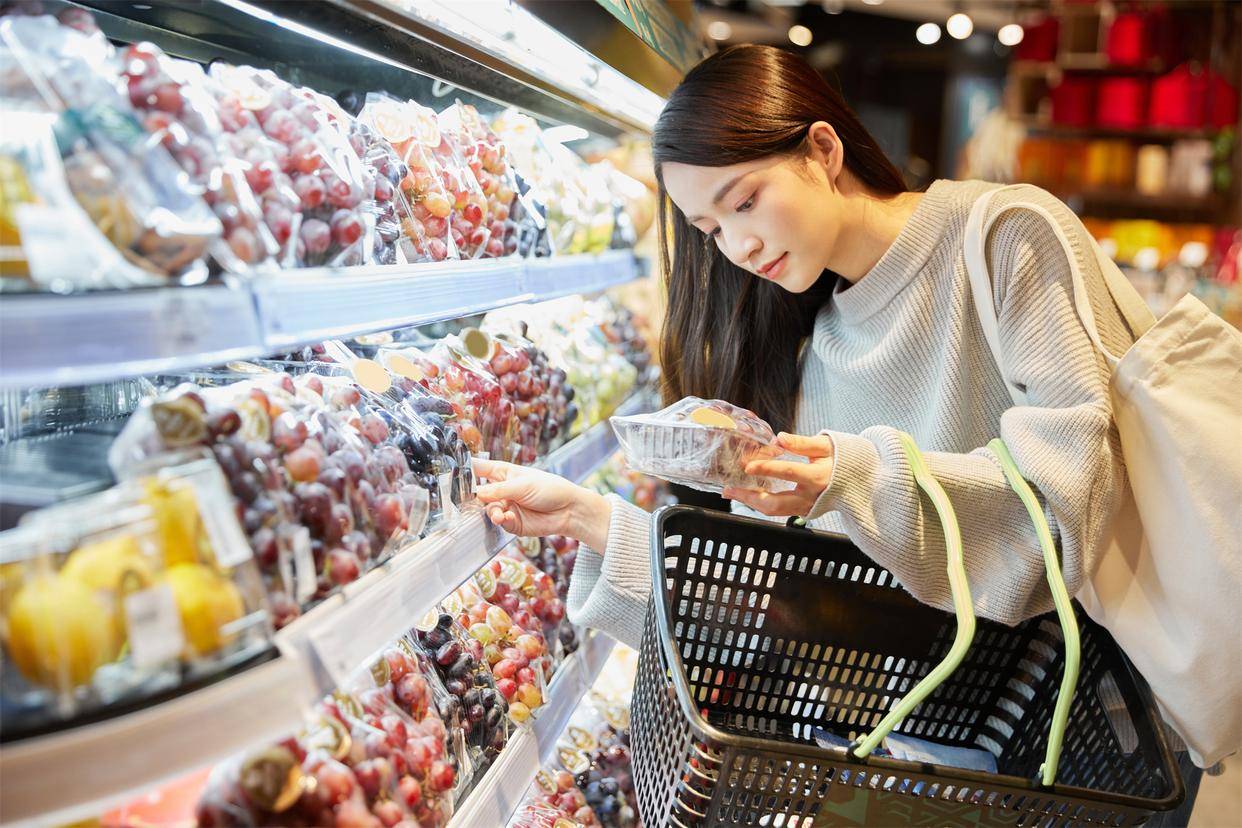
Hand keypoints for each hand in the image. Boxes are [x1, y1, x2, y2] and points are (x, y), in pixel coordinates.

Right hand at [473, 458, 611, 550]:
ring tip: (501, 513)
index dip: (464, 470)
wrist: (569, 510)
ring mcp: (505, 507)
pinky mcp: (511, 523)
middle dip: (473, 498)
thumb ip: (498, 491)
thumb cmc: (549, 488)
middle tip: (470, 501)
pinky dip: (501, 521)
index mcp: (501, 473)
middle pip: (476, 493)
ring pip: (486, 510)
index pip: (477, 468)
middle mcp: (500, 490)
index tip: (449, 473)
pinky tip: (508, 518)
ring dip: (492, 512)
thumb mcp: (522, 484)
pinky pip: (498, 523)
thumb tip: (476, 495)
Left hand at [722, 432, 834, 516]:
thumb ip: (802, 443)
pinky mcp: (802, 512)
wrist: (860, 482)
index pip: (788, 473)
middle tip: (729, 488)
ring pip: (774, 511)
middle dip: (749, 497)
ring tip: (732, 491)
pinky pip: (778, 510)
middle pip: (775, 503)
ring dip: (751, 502)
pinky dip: (760, 503)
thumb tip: (779, 439)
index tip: (748, 466)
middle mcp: (810, 497)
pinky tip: (747, 493)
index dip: (767, 469)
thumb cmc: (843, 460)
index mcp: (818, 477)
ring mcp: (806, 508)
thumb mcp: (826, 446)